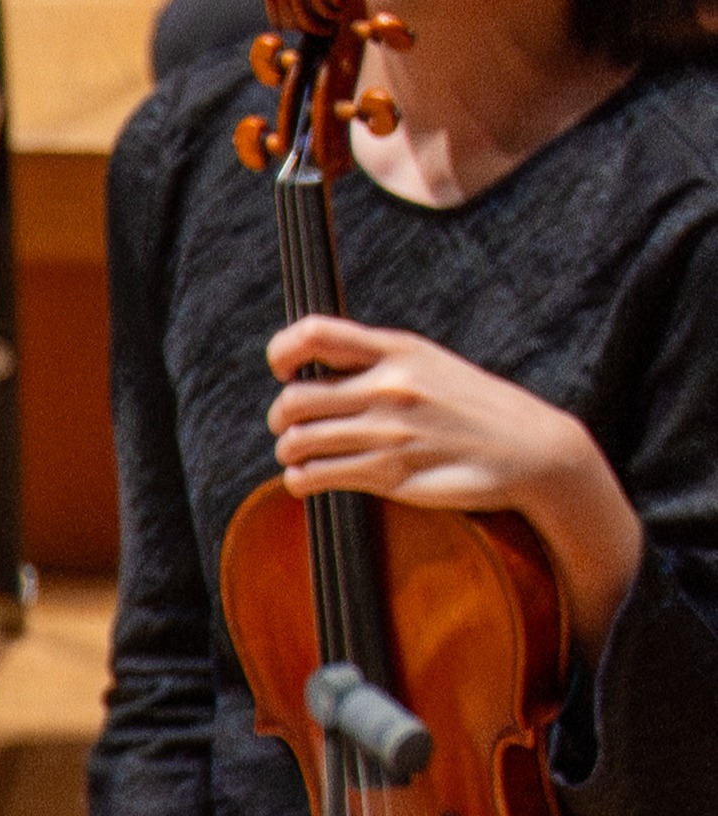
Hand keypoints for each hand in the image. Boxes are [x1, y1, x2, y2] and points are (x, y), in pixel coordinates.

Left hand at [263, 314, 645, 651]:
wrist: (534, 451)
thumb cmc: (472, 407)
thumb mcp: (429, 364)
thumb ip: (374, 361)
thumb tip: (304, 371)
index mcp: (398, 350)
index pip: (314, 334)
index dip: (282, 352)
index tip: (284, 370)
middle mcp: (390, 387)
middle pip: (293, 399)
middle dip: (281, 417)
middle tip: (289, 426)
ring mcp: (390, 432)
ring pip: (297, 441)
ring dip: (288, 452)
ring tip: (299, 455)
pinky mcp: (391, 474)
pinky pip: (315, 477)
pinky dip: (298, 481)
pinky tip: (307, 479)